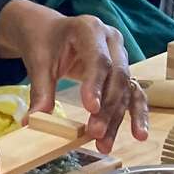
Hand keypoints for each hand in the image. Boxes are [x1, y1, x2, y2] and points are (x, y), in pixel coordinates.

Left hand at [0, 1, 147, 153]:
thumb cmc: (44, 42)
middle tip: (95, 133)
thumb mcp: (39, 61)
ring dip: (117, 118)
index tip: (90, 109)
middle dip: (107, 108)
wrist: (49, 31)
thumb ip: (41, 90)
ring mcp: (121, 55)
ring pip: (125, 89)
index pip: (98, 59)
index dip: (96, 85)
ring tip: (106, 144)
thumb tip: (34, 121)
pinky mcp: (124, 71)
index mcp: (89, 29)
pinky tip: (138, 134)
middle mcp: (111, 40)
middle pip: (116, 76)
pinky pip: (133, 93)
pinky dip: (136, 113)